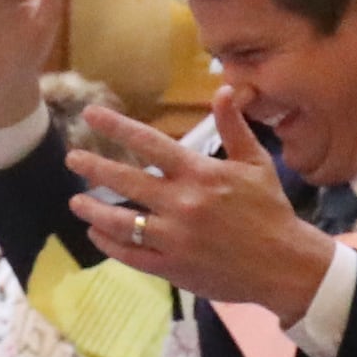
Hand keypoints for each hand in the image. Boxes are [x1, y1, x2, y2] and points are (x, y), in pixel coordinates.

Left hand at [65, 91, 336, 320]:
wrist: (284, 265)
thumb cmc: (270, 210)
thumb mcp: (256, 163)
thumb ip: (234, 127)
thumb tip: (225, 90)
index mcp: (200, 174)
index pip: (150, 144)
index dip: (117, 127)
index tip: (90, 115)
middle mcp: (182, 203)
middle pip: (127, 180)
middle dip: (94, 167)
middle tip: (72, 159)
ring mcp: (175, 237)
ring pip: (121, 221)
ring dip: (94, 210)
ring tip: (76, 202)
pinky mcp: (173, 267)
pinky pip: (131, 254)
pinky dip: (109, 243)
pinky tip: (96, 233)